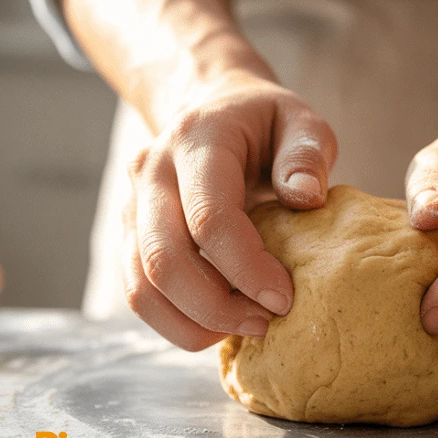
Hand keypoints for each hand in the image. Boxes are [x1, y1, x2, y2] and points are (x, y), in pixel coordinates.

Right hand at [123, 70, 336, 349]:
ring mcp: (132, 206)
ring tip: (248, 327)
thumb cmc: (265, 124)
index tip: (285, 297)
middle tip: (266, 322)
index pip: (209, 217)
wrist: (212, 109)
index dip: (247, 268)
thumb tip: (307, 198)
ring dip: (195, 323)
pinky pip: (138, 294)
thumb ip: (307, 154)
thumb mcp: (300, 122)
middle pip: (164, 260)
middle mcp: (152, 172)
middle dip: (217, 307)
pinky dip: (178, 323)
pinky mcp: (130, 236)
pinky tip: (222, 324)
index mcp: (197, 141)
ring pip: (142, 287)